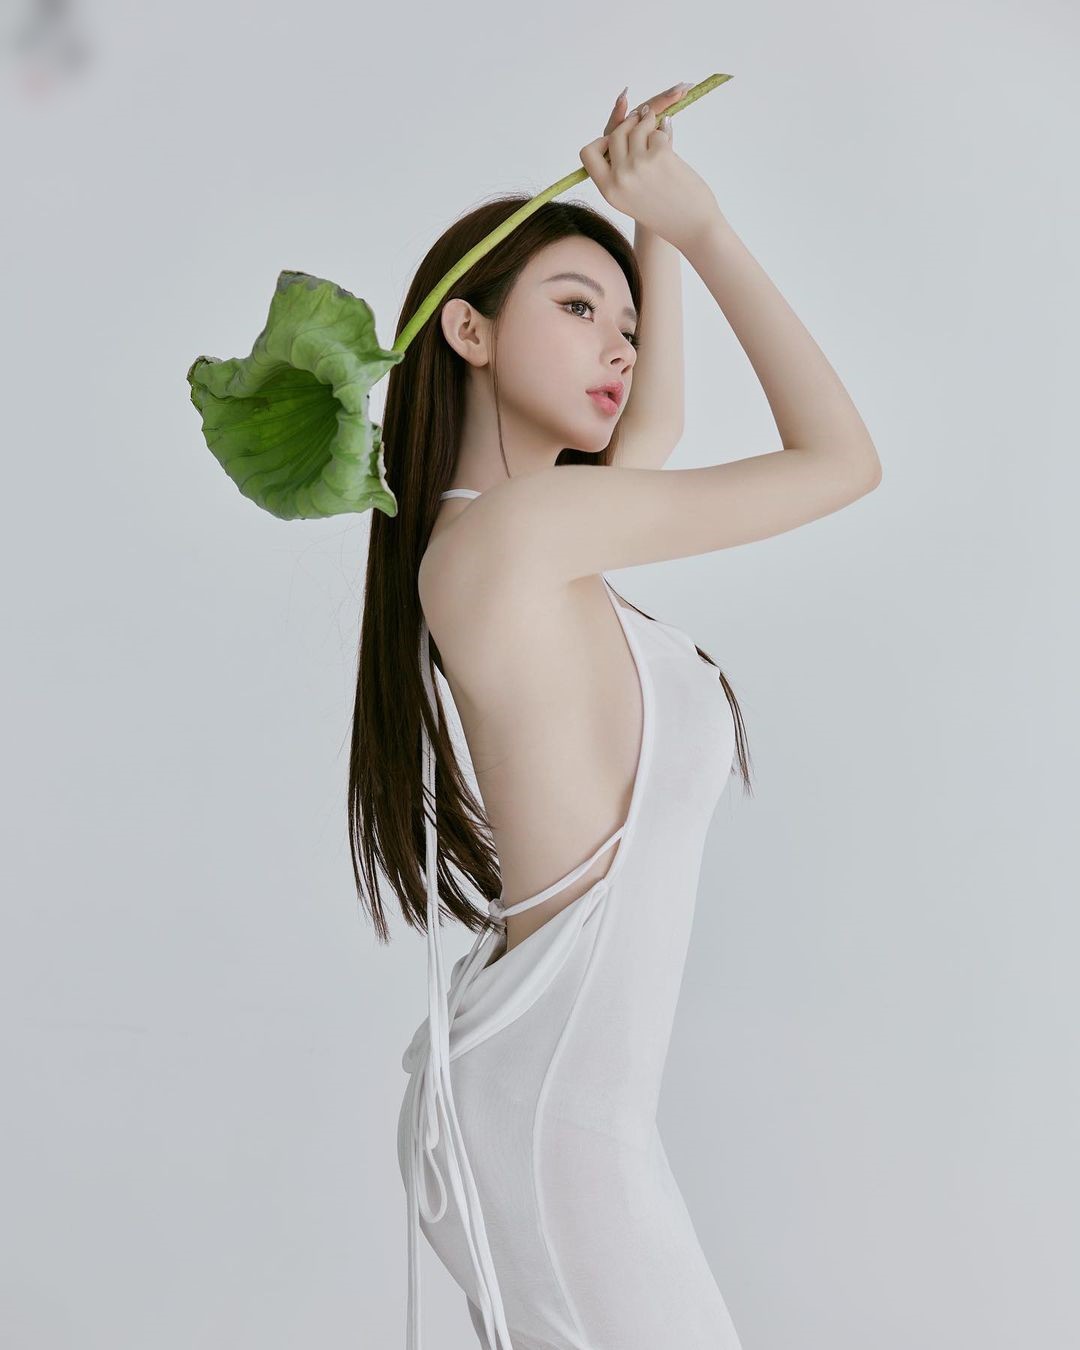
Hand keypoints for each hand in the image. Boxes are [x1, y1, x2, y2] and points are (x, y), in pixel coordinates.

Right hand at [580, 83, 722, 253]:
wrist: (693, 228)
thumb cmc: (667, 214)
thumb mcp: (633, 200)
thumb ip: (622, 172)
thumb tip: (624, 129)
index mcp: (609, 191)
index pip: (587, 154)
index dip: (601, 142)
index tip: (615, 139)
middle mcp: (620, 178)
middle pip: (614, 135)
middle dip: (628, 123)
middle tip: (640, 118)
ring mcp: (638, 166)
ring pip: (636, 128)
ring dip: (647, 121)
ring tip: (655, 122)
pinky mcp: (659, 156)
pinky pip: (657, 133)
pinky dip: (663, 134)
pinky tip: (669, 139)